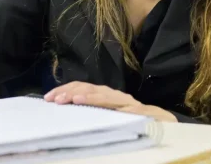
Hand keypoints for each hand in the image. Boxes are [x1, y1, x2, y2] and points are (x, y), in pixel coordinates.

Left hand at [44, 82, 176, 121]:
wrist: (162, 123)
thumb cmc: (130, 121)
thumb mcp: (108, 115)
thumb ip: (92, 111)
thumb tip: (65, 109)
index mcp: (106, 96)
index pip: (82, 87)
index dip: (65, 90)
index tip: (48, 98)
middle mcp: (115, 96)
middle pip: (90, 89)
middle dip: (72, 92)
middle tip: (56, 100)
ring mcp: (128, 104)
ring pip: (106, 97)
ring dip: (90, 98)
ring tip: (74, 101)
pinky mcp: (141, 113)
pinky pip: (127, 110)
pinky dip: (116, 109)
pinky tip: (105, 110)